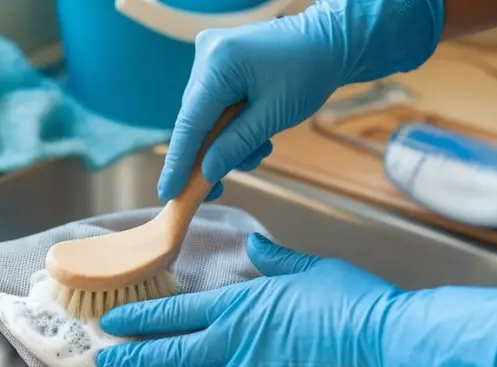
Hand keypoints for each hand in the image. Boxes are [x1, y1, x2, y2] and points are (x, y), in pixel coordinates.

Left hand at [96, 233, 400, 366]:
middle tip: (100, 349)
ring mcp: (242, 359)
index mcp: (245, 296)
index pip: (180, 305)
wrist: (381, 338)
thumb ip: (277, 259)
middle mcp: (233, 327)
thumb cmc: (353, 301)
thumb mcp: (312, 268)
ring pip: (177, 364)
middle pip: (168, 335)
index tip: (118, 316)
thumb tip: (255, 244)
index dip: (144, 311)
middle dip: (129, 343)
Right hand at [159, 0, 443, 203]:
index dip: (179, 163)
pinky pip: (214, 105)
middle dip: (209, 156)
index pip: (190, 123)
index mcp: (218, 63)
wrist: (328, 42)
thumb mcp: (273, 116)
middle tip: (218, 189)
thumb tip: (206, 173)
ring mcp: (210, 57)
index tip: (168, 194)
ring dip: (227, 143)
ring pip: (204, 117)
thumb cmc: (308, 73)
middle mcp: (206, 55)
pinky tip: (255, 137)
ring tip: (258, 152)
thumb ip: (236, 145)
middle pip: (194, 121)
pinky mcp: (218, 63)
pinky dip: (230, 127)